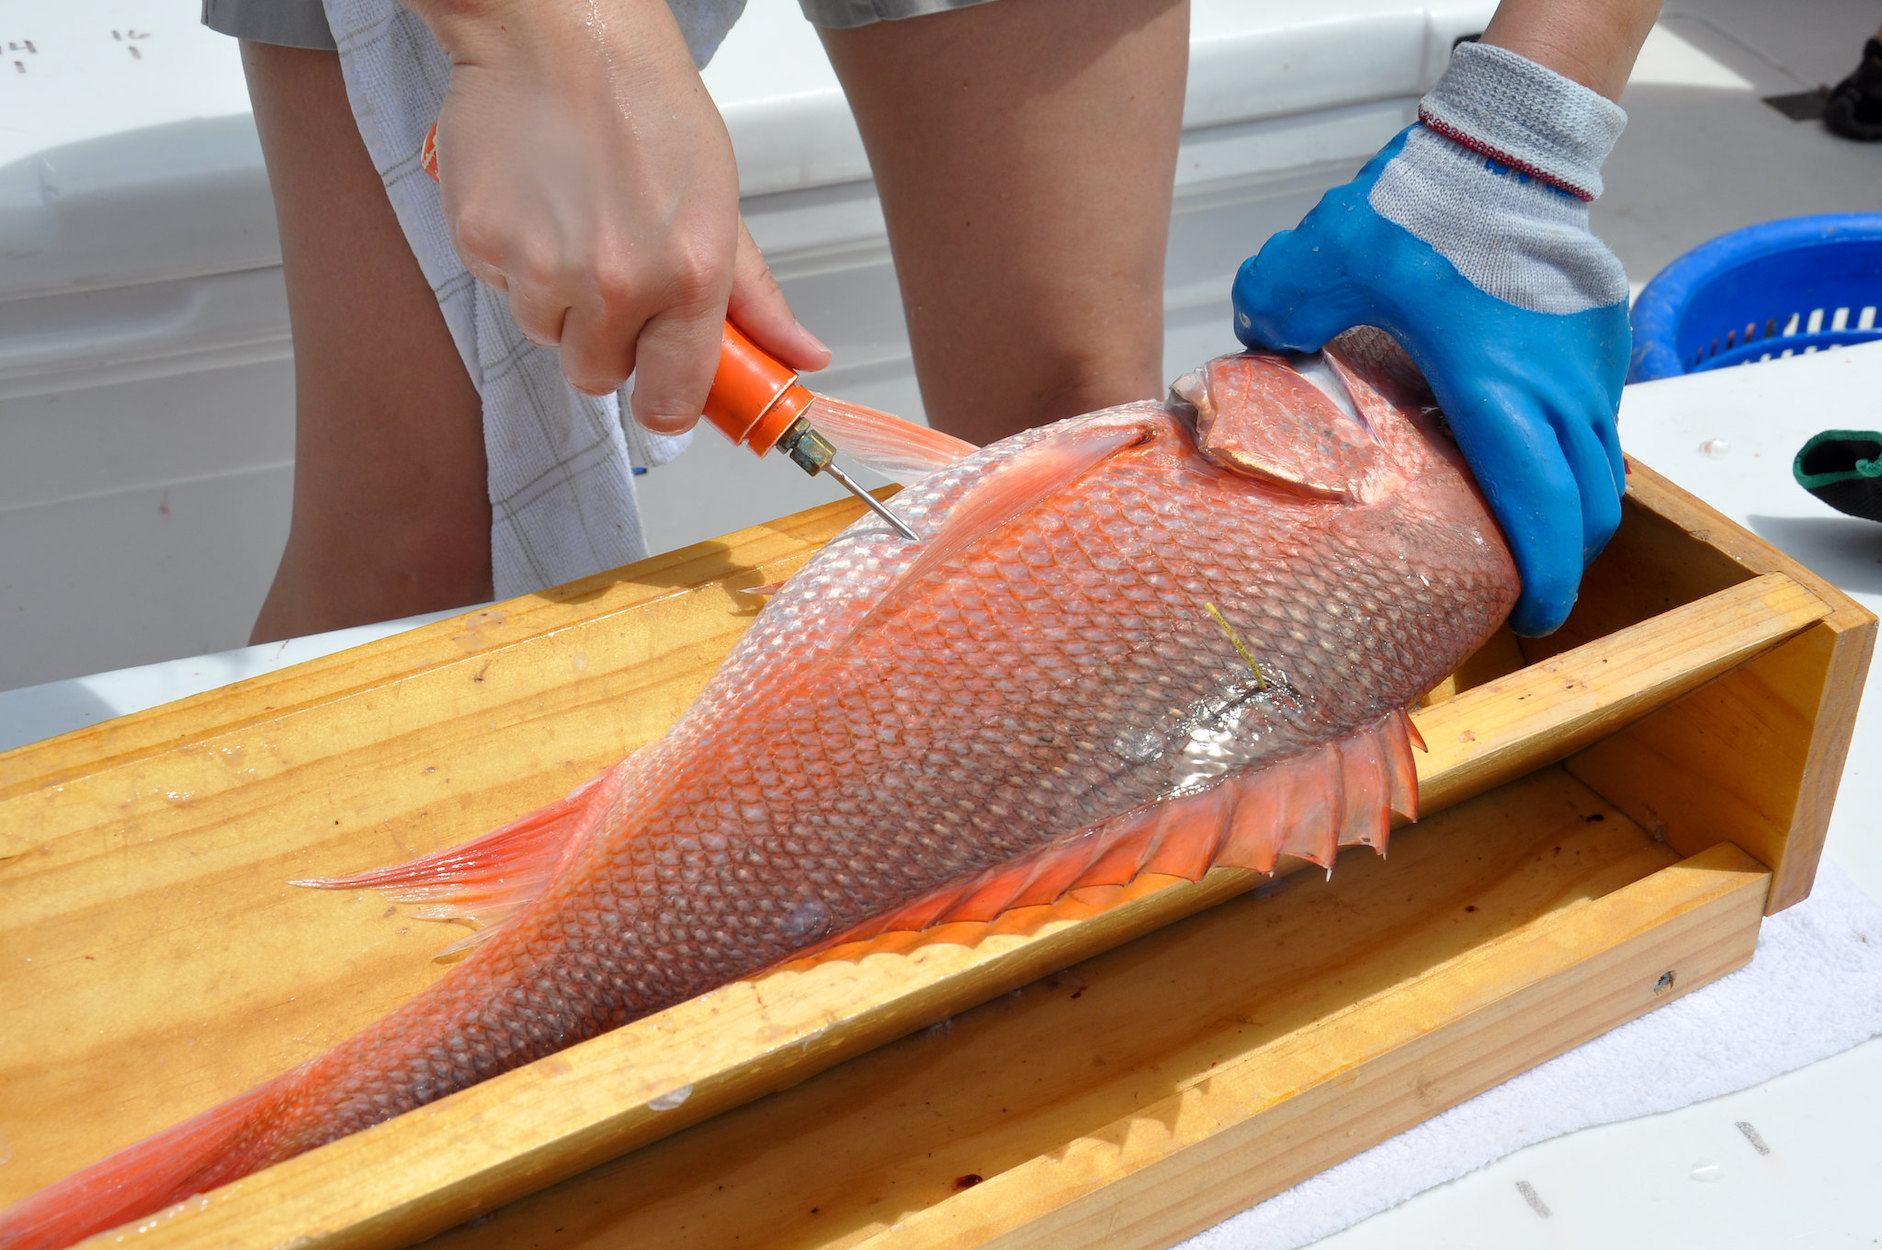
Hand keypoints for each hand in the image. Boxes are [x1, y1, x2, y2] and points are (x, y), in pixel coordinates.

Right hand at [412, 0, 827, 431]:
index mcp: (689, 275)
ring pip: (545, 333)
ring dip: (556, 297)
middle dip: (606, 341)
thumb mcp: (719, 198)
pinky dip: (512, 258)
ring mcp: (543, 267)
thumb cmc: (642, 100)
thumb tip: (801, 355)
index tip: (665, 399)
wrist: (555, 30)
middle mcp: (617, 282)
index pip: (675, 397)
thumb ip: (754, 292)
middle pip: (598, 376)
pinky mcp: (482, 244)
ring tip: (573, 219)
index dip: (667, 405)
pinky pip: (498, 287)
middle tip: (615, 274)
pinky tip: (535, 200)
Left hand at [1232, 47, 1631, 635]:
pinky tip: (1524, 456)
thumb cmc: (1424, 207)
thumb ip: (1277, 309)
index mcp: (1500, 393)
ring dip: (1569, 511)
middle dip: (1559, 560)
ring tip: (1519, 533)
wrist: (1506, 144)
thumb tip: (1255, 340)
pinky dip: (1573, 460)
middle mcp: (1562, 392)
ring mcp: (1592, 367)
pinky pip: (1599, 425)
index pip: (1540, 511)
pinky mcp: (1600, 341)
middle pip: (1588, 508)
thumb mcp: (1323, 262)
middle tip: (1515, 589)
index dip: (1540, 578)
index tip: (1528, 619)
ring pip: (1601, 468)